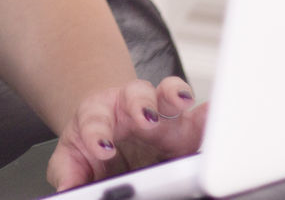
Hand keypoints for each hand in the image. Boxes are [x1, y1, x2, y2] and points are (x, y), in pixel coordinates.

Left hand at [45, 76, 208, 191]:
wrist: (108, 130)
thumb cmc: (90, 140)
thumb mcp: (71, 158)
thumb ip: (68, 173)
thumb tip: (67, 192)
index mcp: (99, 113)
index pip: (96, 119)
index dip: (98, 133)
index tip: (102, 148)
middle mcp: (129, 108)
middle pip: (136, 95)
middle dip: (140, 106)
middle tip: (145, 120)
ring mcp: (159, 115)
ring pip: (167, 96)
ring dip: (174, 96)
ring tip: (180, 101)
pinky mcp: (184, 129)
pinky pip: (198, 116)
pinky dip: (208, 113)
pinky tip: (217, 111)